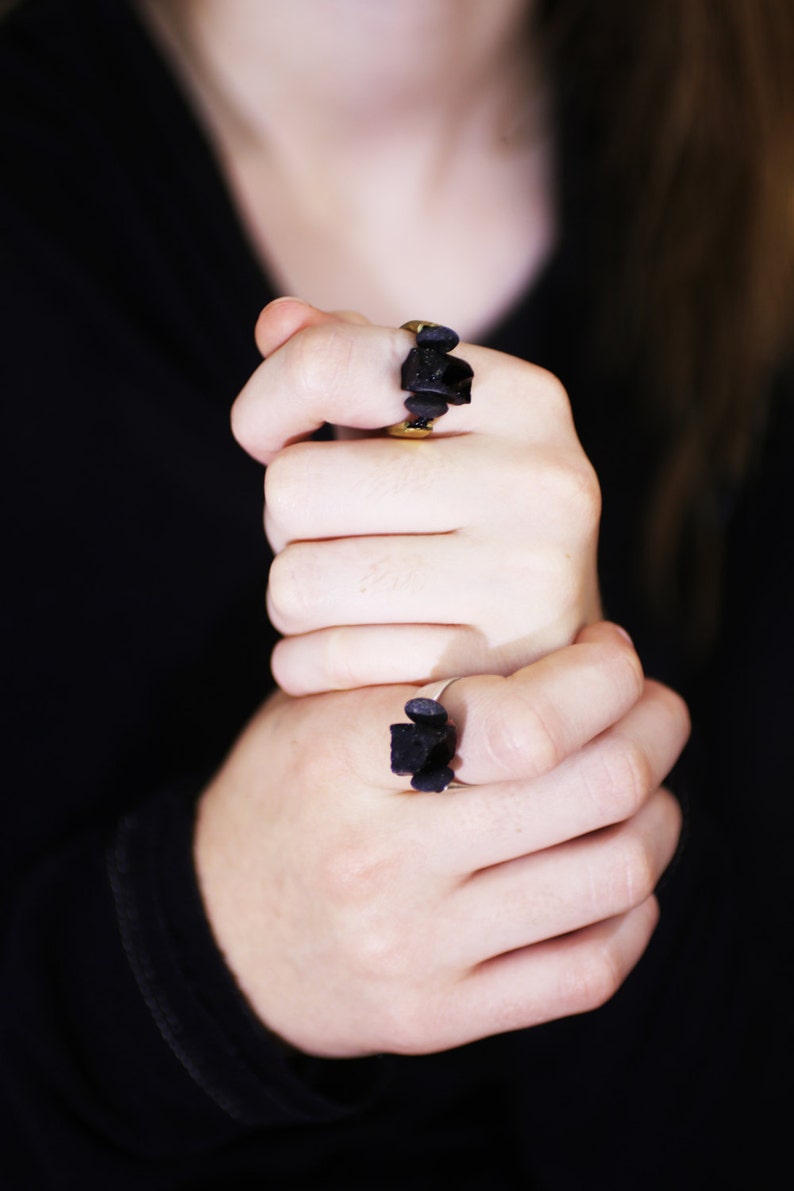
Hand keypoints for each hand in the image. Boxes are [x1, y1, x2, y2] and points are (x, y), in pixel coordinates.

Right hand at [194, 623, 686, 1056]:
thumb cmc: (287, 797)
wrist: (216, 937)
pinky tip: (620, 875)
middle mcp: (381, 857)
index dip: (600, 675)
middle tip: (656, 708)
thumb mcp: (316, 706)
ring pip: (610, 875)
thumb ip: (421, 674)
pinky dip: (634, 915)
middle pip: (589, 786)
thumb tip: (565, 645)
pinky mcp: (439, 1016)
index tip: (609, 653)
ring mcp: (416, 948)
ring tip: (645, 786)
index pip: (520, 715)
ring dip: (659, 816)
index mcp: (342, 758)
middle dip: (654, 730)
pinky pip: (587, 971)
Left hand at [231, 298, 601, 694]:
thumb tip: (276, 322)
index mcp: (524, 399)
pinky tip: (344, 650)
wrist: (553, 660)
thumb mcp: (430, 428)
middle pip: (295, 487)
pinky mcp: (488, 675)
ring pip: (296, 583)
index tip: (271, 436)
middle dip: (286, 517)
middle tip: (330, 533)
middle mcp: (541, 482)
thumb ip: (351, 361)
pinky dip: (306, 660)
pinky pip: (321, 660)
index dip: (269, 402)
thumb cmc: (467, 520)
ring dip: (293, 594)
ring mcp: (525, 583)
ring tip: (343, 593)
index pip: (334, 363)